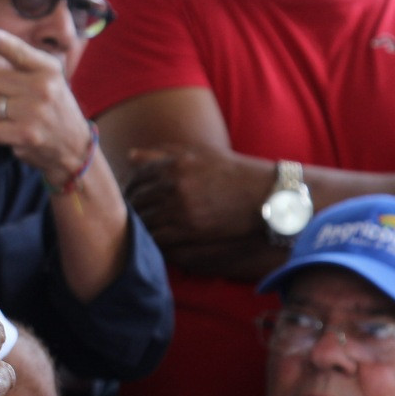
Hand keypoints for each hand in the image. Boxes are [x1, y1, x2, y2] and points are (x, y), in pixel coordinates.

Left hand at [0, 31, 91, 187]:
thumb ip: (4, 69)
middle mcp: (43, 86)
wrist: (74, 146)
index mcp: (48, 68)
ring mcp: (35, 111)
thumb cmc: (49, 107)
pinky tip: (11, 133)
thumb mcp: (38, 81)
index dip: (1, 42)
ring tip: (13, 118)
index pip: (18, 51)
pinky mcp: (26, 135)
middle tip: (11, 102)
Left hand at [124, 142, 275, 246]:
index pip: (137, 178)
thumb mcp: (200, 155)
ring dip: (138, 227)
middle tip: (129, 217)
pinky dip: (151, 241)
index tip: (130, 196)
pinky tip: (153, 242)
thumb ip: (162, 153)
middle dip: (131, 209)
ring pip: (144, 221)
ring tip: (139, 230)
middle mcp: (174, 184)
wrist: (266, 196)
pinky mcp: (190, 229)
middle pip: (136, 200)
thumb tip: (130, 156)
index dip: (129, 189)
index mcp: (175, 163)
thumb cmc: (233, 173)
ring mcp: (181, 208)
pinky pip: (158, 238)